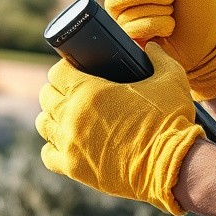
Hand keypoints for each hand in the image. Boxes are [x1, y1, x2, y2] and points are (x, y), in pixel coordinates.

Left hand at [37, 43, 204, 215]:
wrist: (171, 166)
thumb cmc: (170, 121)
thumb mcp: (170, 79)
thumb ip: (158, 57)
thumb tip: (151, 46)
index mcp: (89, 92)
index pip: (57, 72)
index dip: (65, 68)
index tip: (75, 70)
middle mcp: (73, 117)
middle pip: (46, 96)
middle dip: (57, 90)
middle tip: (74, 92)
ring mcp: (70, 144)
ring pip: (43, 124)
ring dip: (53, 117)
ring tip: (69, 117)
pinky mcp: (74, 169)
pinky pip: (47, 155)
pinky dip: (54, 147)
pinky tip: (69, 144)